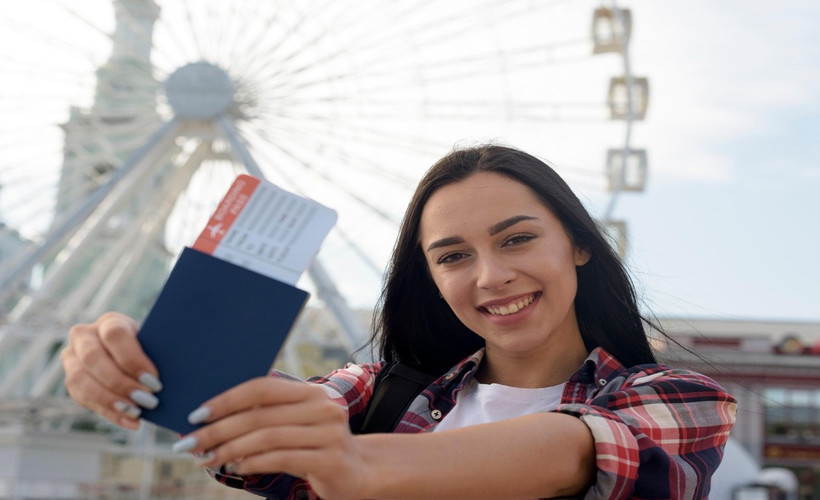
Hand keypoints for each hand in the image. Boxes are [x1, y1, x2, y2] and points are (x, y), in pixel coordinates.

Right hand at [62, 312, 161, 428]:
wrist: (132, 357)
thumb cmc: (151, 349)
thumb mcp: (155, 344)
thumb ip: (161, 353)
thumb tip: (181, 369)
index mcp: (110, 322)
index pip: (115, 335)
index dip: (133, 359)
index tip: (155, 380)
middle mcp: (84, 336)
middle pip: (93, 358)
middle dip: (122, 383)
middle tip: (149, 400)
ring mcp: (72, 358)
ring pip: (81, 380)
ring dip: (111, 400)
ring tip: (138, 413)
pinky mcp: (71, 381)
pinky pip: (83, 399)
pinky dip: (109, 413)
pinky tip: (131, 422)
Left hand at [175, 377, 366, 499]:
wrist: (360, 472)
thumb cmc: (317, 446)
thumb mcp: (296, 424)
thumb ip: (267, 416)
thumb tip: (212, 420)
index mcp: (311, 392)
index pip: (262, 388)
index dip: (226, 399)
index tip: (196, 415)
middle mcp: (322, 407)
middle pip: (259, 415)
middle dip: (217, 430)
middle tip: (188, 443)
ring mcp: (328, 433)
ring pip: (266, 437)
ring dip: (229, 449)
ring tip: (207, 459)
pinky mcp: (330, 459)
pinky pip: (280, 458)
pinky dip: (252, 463)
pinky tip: (235, 468)